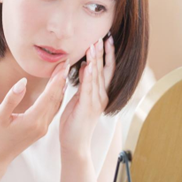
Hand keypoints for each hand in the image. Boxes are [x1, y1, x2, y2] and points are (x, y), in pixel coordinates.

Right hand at [0, 60, 69, 174]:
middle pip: (55, 99)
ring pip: (56, 105)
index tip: (62, 66)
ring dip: (60, 89)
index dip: (56, 79)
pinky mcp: (41, 130)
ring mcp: (43, 128)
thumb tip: (23, 82)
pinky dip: (56, 99)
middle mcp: (42, 124)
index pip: (49, 96)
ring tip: (63, 73)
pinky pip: (52, 111)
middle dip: (61, 81)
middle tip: (65, 64)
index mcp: (33, 120)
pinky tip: (58, 91)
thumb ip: (12, 98)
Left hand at [59, 35, 114, 160]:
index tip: (107, 40)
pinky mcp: (88, 107)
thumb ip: (84, 84)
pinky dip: (89, 76)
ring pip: (97, 76)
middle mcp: (101, 96)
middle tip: (104, 37)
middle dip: (104, 53)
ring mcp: (96, 102)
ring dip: (96, 60)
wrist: (75, 144)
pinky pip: (89, 88)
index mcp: (99, 94)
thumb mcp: (79, 99)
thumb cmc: (75, 123)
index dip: (107, 55)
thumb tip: (86, 66)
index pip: (106, 70)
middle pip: (105, 70)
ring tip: (95, 45)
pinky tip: (89, 65)